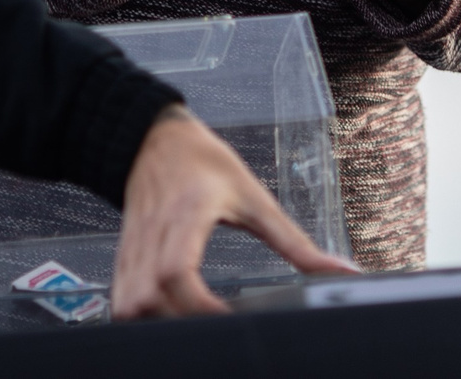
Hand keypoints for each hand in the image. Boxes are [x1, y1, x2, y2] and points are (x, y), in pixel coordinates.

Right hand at [113, 105, 356, 316]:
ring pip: (127, 304)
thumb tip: (339, 270)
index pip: (176, 270)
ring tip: (190, 324)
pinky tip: (165, 317)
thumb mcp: (254, 196)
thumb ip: (294, 241)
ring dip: (156, 324)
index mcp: (187, 213)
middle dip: (179, 322)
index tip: (228, 316)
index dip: (198, 304)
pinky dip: (139, 317)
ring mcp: (133, 245)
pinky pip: (120, 299)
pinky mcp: (124, 255)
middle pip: (147, 297)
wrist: (154, 136)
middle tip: (213, 324)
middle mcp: (154, 232)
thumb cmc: (202, 161)